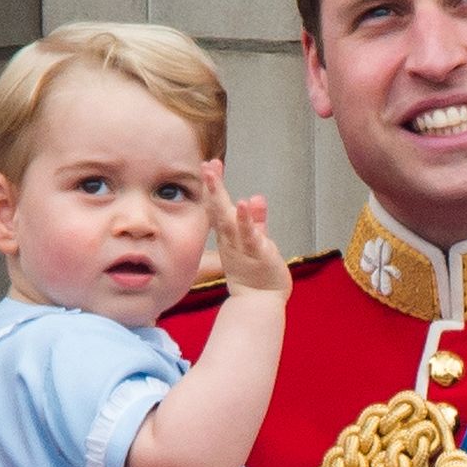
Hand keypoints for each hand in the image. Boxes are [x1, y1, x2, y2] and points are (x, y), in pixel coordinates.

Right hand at [200, 159, 291, 298]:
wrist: (259, 303)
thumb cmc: (257, 273)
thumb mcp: (256, 240)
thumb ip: (256, 219)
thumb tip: (254, 198)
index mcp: (229, 235)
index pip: (218, 207)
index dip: (214, 187)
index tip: (209, 165)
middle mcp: (231, 239)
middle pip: (218, 209)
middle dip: (213, 186)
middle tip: (206, 164)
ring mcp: (241, 246)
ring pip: (228, 219)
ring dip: (220, 196)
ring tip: (214, 175)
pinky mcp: (256, 253)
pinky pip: (249, 234)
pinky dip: (245, 219)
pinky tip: (241, 203)